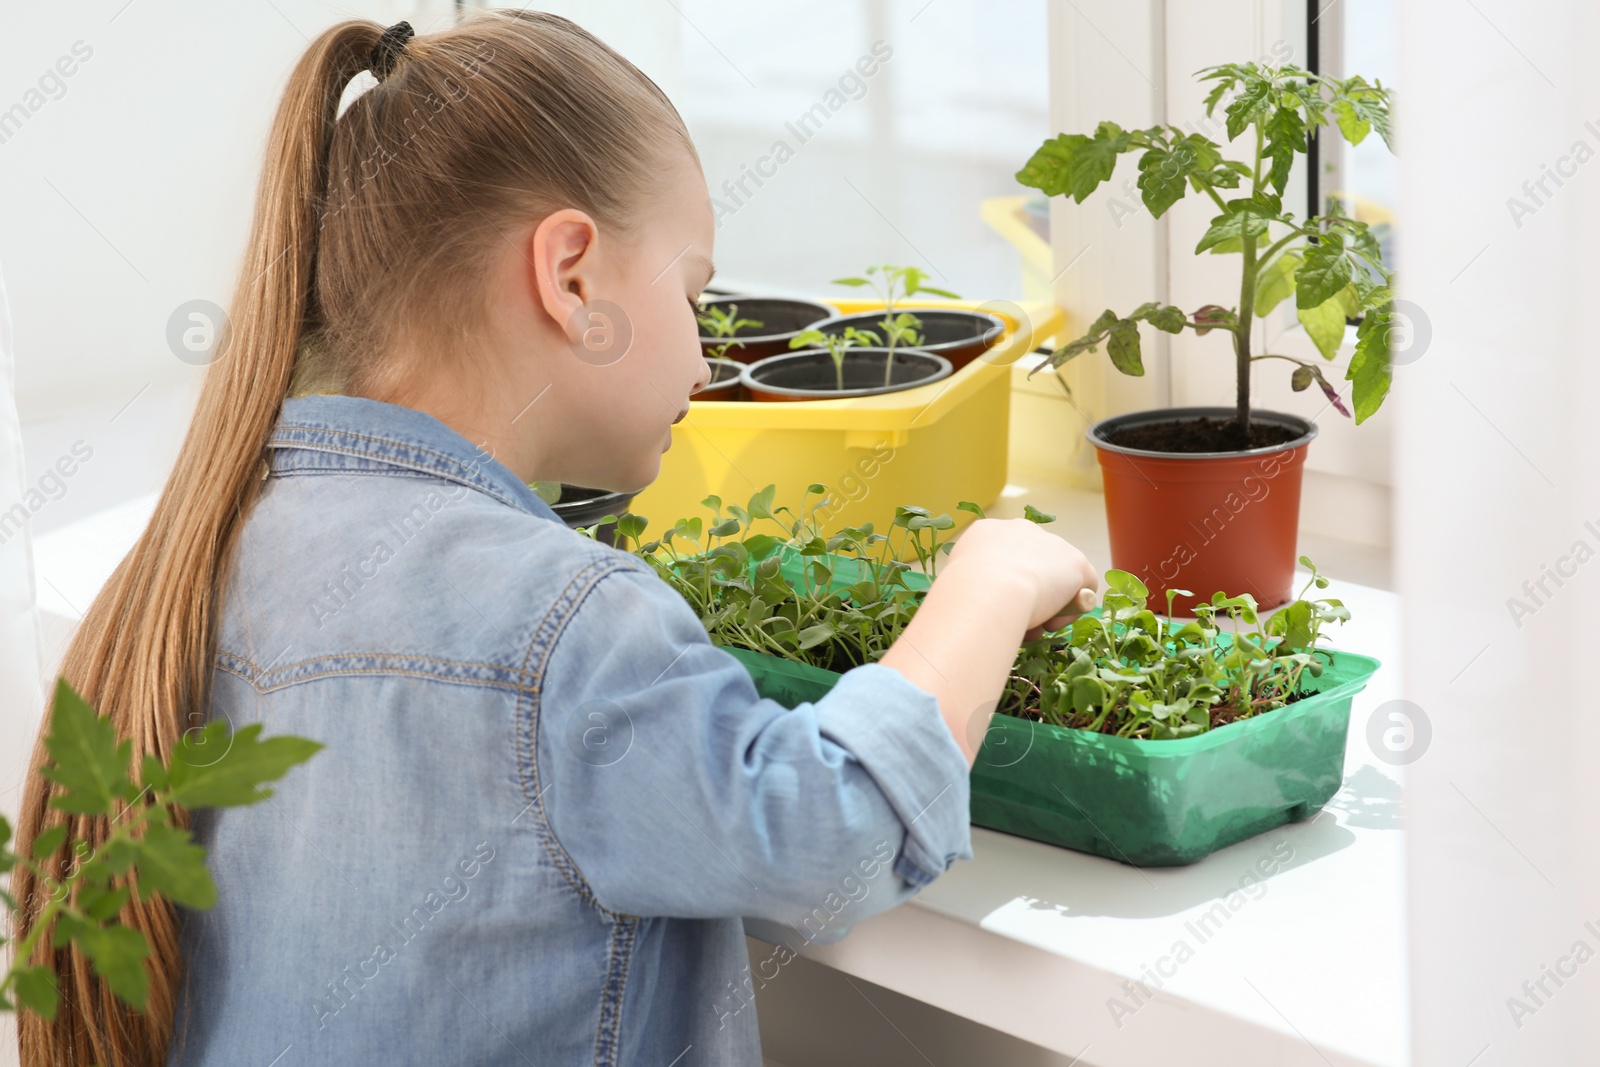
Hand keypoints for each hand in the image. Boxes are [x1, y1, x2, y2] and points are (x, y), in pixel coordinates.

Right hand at [943, 518, 1099, 639]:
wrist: (989, 590)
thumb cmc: (962, 594)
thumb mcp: (956, 582)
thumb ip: (973, 582)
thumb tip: (985, 599)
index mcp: (987, 532)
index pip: (1003, 557)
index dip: (1004, 585)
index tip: (999, 606)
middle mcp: (1021, 530)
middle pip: (1032, 566)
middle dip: (1029, 593)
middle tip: (1017, 619)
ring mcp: (1052, 544)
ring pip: (1056, 579)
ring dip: (1048, 605)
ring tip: (1033, 625)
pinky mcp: (1076, 563)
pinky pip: (1080, 591)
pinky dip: (1069, 612)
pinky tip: (1050, 622)